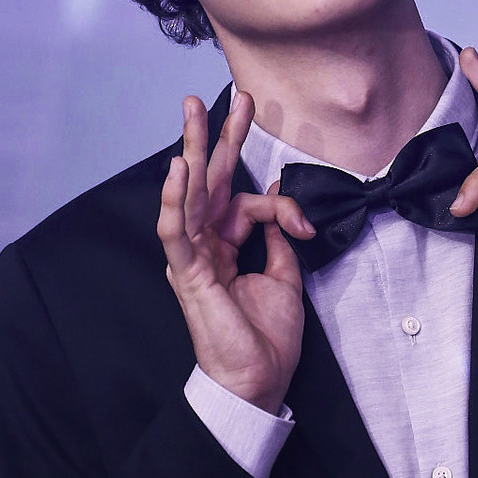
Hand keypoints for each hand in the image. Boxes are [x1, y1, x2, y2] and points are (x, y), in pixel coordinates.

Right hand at [157, 93, 314, 412]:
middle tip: (225, 97)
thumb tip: (282, 210)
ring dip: (193, 150)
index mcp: (227, 245)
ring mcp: (193, 257)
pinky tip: (178, 171)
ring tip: (193, 112)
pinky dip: (175, 200)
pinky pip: (176, 231)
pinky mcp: (187, 273)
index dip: (278, 202)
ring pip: (190, 194)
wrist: (258, 379)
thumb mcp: (284, 278)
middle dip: (217, 137)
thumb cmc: (266, 337)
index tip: (302, 219)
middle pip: (210, 181)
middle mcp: (206, 244)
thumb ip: (279, 241)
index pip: (246, 202)